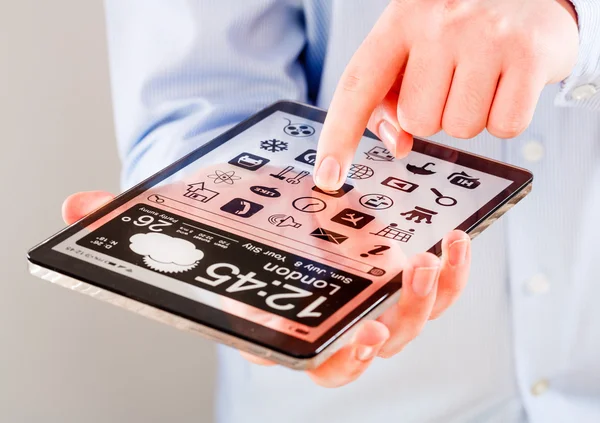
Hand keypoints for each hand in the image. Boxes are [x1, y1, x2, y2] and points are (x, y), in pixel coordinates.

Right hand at [63, 191, 471, 386]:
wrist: (258, 211)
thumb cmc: (225, 231)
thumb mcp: (180, 226)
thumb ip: (130, 220)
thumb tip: (74, 208)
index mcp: (276, 328)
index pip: (309, 362)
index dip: (338, 359)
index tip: (362, 336)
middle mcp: (324, 324)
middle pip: (369, 347)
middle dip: (398, 323)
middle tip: (412, 280)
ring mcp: (363, 305)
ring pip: (408, 322)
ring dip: (432, 297)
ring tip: (438, 254)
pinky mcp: (391, 282)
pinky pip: (431, 292)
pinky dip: (449, 275)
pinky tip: (455, 242)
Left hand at [314, 0, 578, 190]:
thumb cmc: (463, 29)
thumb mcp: (417, 47)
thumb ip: (392, 96)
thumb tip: (398, 143)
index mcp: (400, 20)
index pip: (359, 86)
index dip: (339, 135)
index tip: (327, 176)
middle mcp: (439, 22)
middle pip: (418, 121)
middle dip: (437, 113)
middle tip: (457, 79)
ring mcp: (486, 35)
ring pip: (460, 128)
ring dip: (472, 116)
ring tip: (485, 76)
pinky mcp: (529, 54)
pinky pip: (505, 126)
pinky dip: (506, 118)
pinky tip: (510, 83)